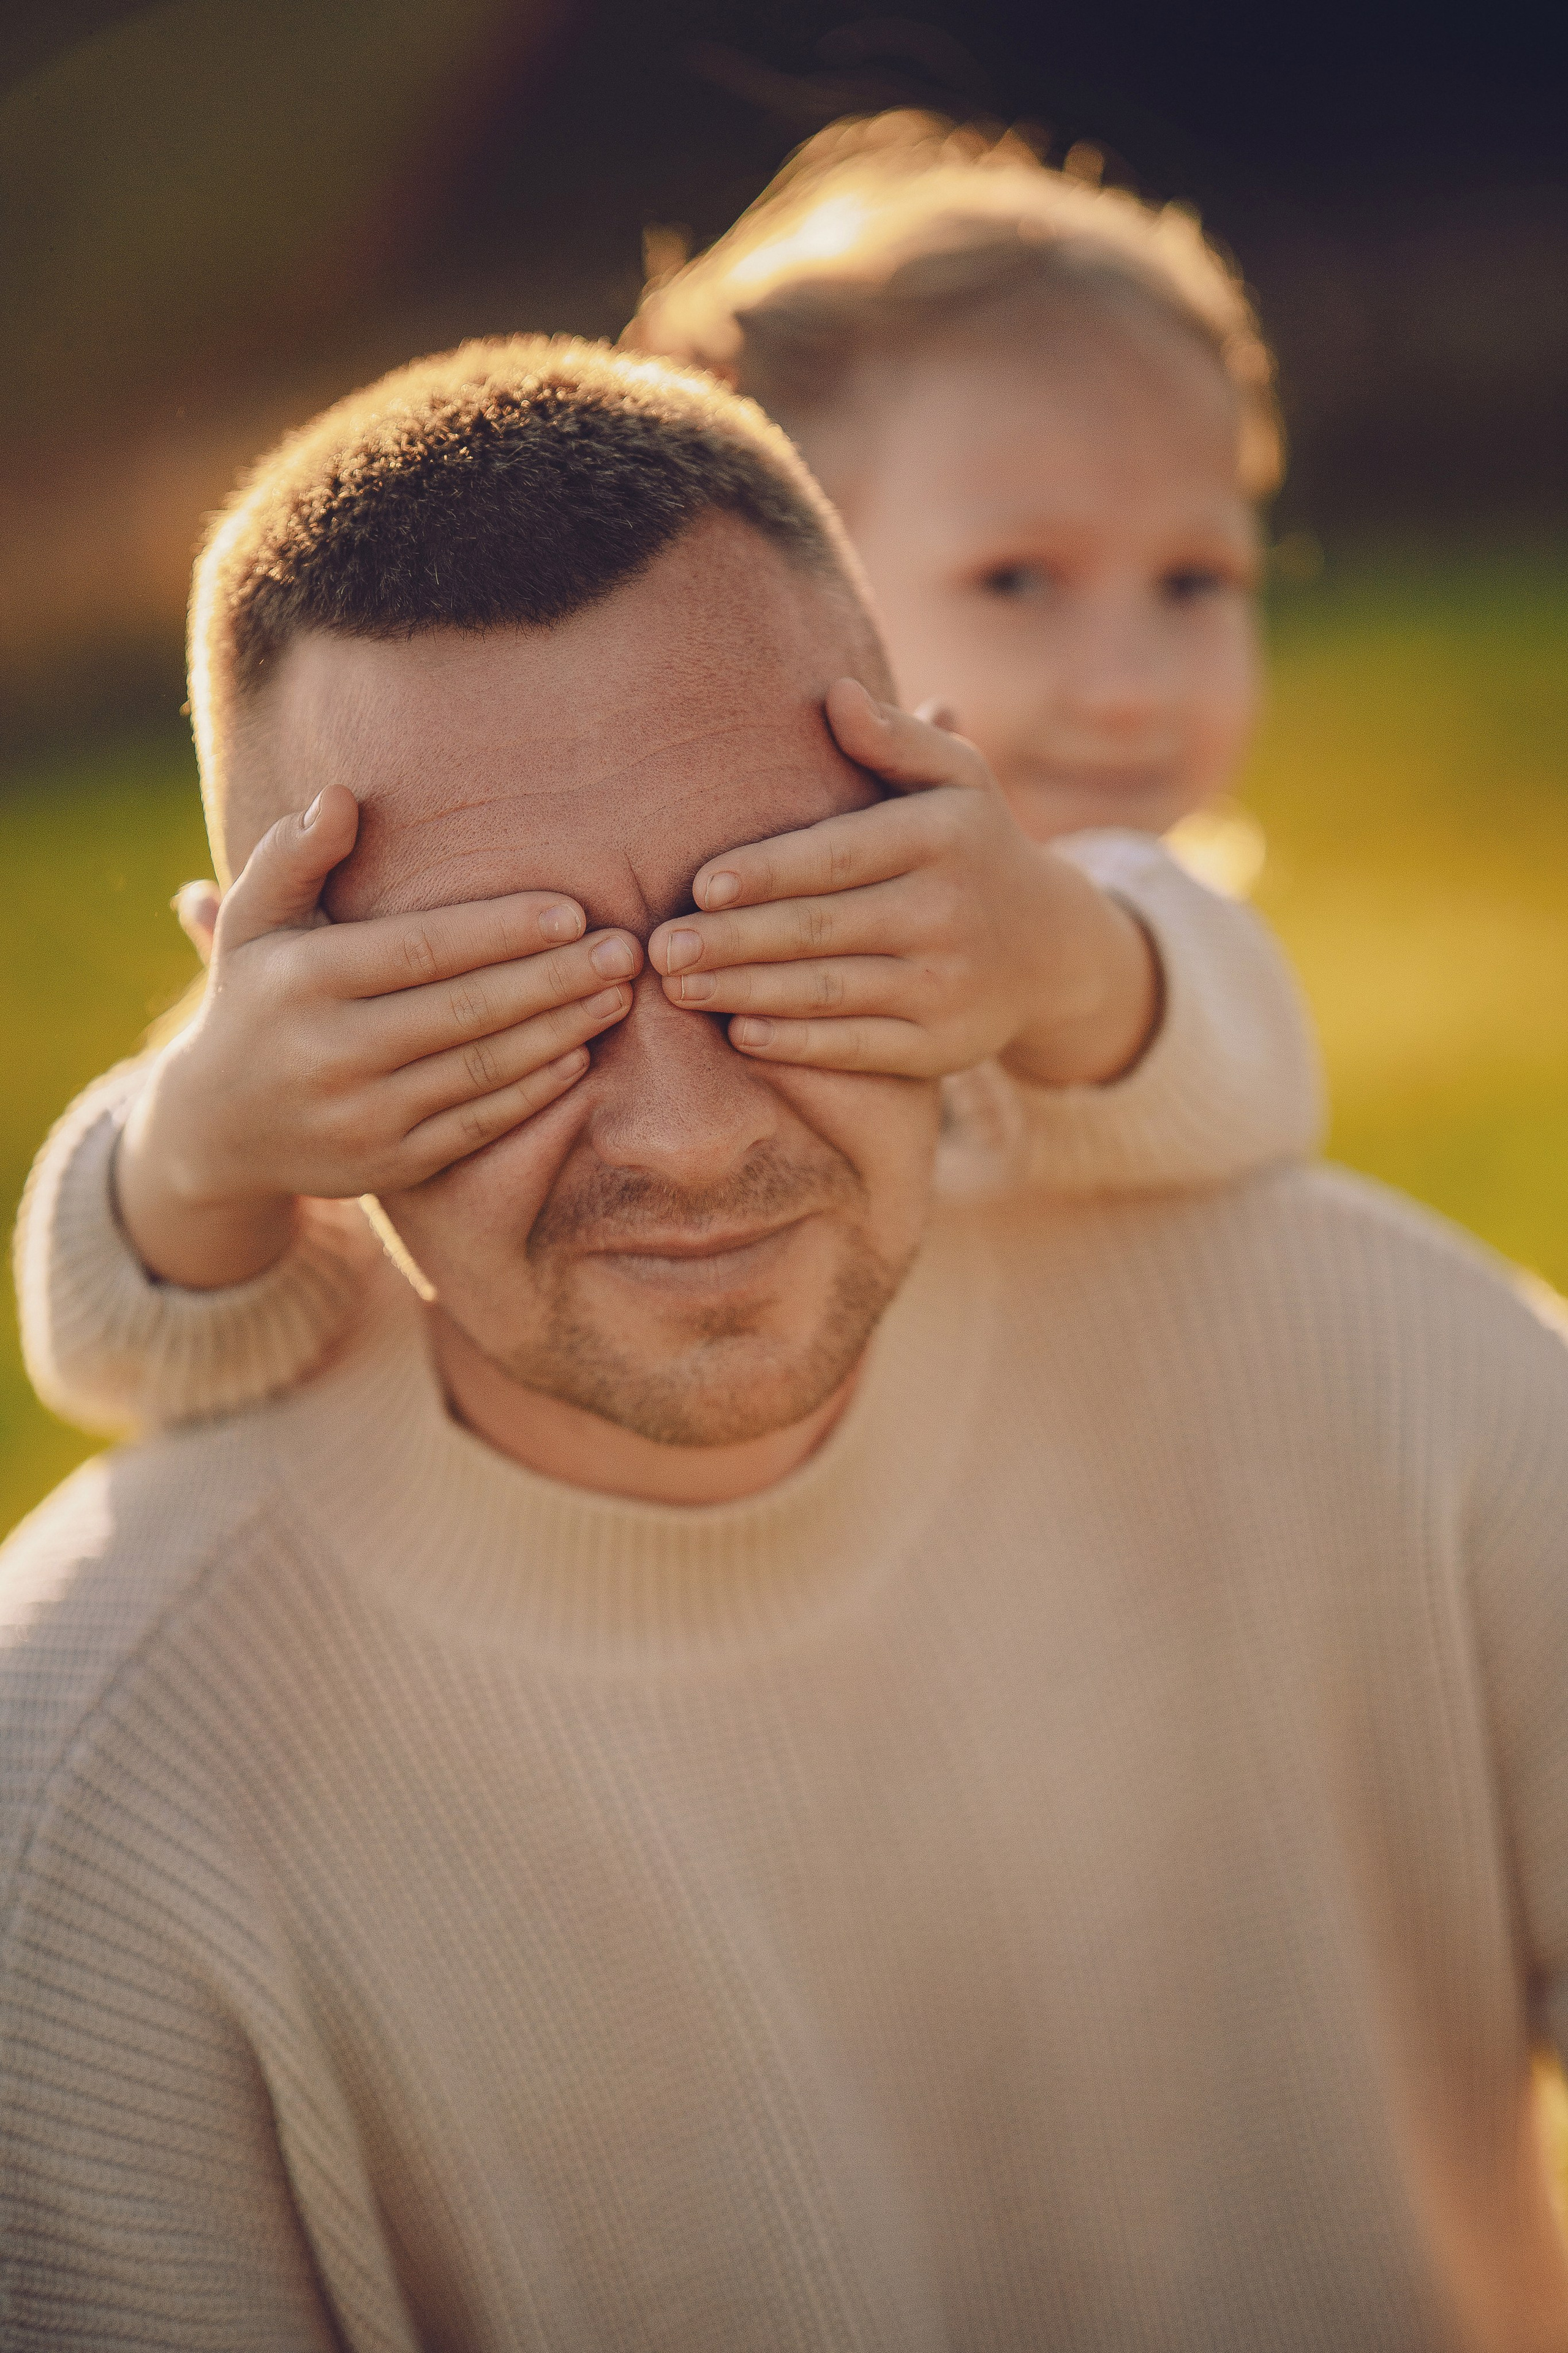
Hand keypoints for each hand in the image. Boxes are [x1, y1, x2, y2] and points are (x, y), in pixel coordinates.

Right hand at [116, 785, 642, 1287]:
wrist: (215, 1129)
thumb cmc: (254, 998)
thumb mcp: (253, 920)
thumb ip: (294, 854)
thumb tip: (341, 795)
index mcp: (303, 980)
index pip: (422, 949)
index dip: (501, 932)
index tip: (573, 912)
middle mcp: (330, 1052)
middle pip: (466, 1011)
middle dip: (554, 980)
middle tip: (626, 951)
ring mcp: (361, 1117)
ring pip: (481, 1071)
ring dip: (560, 1033)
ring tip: (618, 996)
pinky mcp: (388, 1167)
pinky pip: (476, 1125)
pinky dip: (534, 1093)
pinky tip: (580, 1056)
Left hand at [647, 679, 1159, 1086]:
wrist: (1051, 952)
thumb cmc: (972, 848)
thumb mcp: (957, 779)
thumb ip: (894, 738)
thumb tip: (835, 693)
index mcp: (944, 837)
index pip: (839, 855)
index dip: (766, 871)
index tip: (699, 883)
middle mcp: (949, 913)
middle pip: (821, 929)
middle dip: (733, 940)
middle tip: (662, 947)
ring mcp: (946, 986)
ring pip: (829, 990)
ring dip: (746, 992)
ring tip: (678, 988)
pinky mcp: (940, 1048)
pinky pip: (857, 1047)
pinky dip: (797, 1044)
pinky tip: (742, 1033)